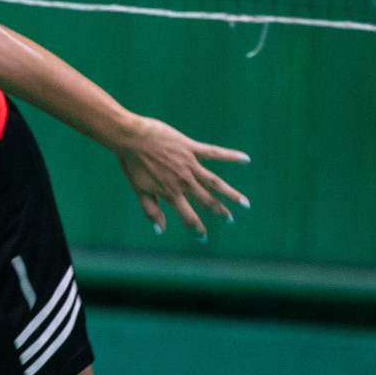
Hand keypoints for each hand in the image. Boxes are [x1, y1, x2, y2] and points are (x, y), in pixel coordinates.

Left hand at [114, 116, 249, 238]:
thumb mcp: (138, 189)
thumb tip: (160, 231)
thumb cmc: (131, 163)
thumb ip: (151, 210)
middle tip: (229, 220)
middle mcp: (183, 181)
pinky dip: (231, 156)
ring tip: (244, 203)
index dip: (197, 229)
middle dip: (219, 212)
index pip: (188, 216)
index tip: (203, 237)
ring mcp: (189, 165)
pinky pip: (215, 153)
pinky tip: (245, 159)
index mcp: (170, 193)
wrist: (130, 137)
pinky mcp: (191, 148)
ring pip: (215, 182)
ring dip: (231, 194)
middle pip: (206, 201)